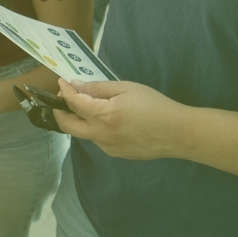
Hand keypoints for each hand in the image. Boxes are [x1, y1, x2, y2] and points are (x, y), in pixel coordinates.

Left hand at [53, 78, 186, 159]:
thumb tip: (77, 86)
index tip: (61, 82)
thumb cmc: (155, 106)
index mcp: (104, 116)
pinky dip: (94, 127)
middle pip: (67, 126)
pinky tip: (107, 118)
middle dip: (59, 111)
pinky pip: (97, 139)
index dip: (65, 91)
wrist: (178, 133)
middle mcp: (101, 136)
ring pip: (83, 133)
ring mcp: (107, 148)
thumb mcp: (126, 88)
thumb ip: (98, 88)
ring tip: (86, 105)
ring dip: (78, 120)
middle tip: (62, 98)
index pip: (74, 103)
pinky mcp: (115, 154)